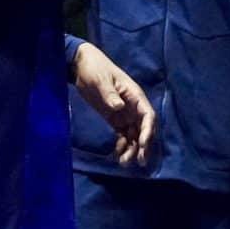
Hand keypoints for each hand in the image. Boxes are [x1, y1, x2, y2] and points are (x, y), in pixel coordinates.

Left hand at [72, 41, 155, 166]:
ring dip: (132, 149)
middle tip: (139, 161)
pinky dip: (122, 146)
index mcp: (134, 95)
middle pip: (143, 129)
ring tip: (123, 162)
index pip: (148, 115)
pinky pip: (123, 135)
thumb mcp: (100, 80)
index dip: (148, 131)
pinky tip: (117, 155)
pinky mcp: (115, 119)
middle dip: (143, 145)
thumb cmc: (94, 68)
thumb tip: (119, 107)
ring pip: (134, 135)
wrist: (81, 66)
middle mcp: (133, 106)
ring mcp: (124, 113)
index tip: (143, 145)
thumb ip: (110, 94)